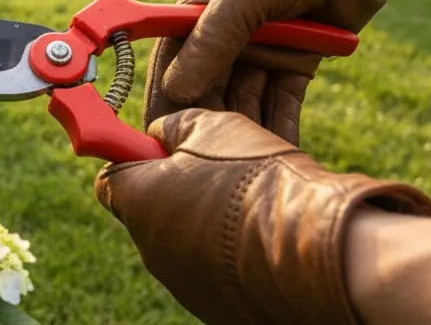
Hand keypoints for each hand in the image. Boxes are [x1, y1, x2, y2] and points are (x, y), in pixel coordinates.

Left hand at [95, 109, 430, 324]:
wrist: (319, 251)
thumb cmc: (259, 181)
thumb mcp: (213, 126)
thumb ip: (175, 125)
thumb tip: (162, 132)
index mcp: (138, 201)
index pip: (110, 176)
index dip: (131, 156)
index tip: (161, 147)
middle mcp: (150, 248)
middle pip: (149, 208)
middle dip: (174, 186)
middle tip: (216, 167)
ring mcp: (182, 281)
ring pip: (182, 239)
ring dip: (203, 217)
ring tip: (249, 200)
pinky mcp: (214, 304)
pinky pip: (212, 266)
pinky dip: (229, 248)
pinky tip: (264, 232)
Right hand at [144, 0, 430, 144]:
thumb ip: (211, 42)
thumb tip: (178, 92)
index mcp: (193, 17)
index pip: (171, 67)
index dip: (165, 103)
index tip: (159, 141)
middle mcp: (221, 41)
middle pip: (207, 93)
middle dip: (208, 128)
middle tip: (209, 168)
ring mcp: (258, 56)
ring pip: (245, 105)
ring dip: (245, 135)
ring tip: (246, 170)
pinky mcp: (293, 68)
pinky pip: (281, 106)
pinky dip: (280, 129)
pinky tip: (281, 159)